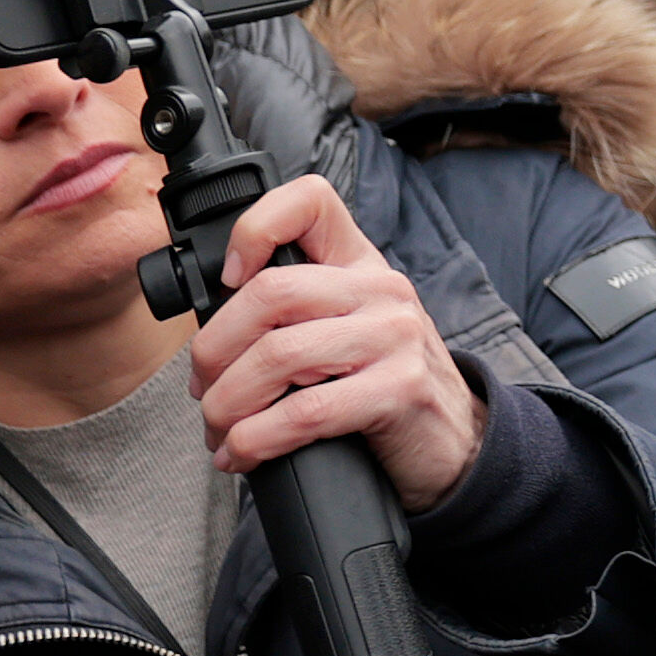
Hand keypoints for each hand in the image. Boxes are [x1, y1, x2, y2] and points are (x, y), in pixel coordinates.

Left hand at [199, 176, 482, 513]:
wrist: (452, 438)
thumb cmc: (380, 384)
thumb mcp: (347, 329)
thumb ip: (295, 314)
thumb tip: (209, 341)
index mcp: (361, 265)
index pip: (311, 201)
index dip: (255, 228)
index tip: (228, 279)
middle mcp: (382, 289)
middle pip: (271, 292)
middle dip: (213, 351)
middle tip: (203, 390)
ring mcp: (396, 336)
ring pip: (279, 355)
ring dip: (226, 404)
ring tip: (220, 430)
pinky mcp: (400, 389)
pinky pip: (306, 412)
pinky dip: (255, 440)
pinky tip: (244, 454)